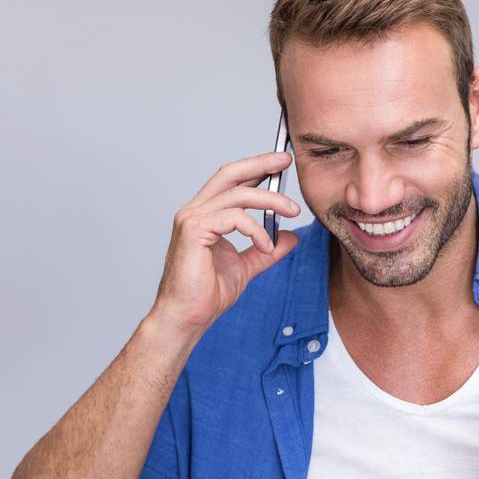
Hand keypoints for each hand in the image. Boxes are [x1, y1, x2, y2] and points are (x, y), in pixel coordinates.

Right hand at [150, 151, 302, 337]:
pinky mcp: (193, 231)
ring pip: (237, 194)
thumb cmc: (206, 293)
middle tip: (286, 161)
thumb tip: (289, 236)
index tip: (281, 163)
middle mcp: (195, 212)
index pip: (231, 181)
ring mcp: (191, 219)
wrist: (187, 316)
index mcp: (205, 215)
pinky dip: (256, 229)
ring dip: (270, 200)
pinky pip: (233, 217)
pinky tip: (266, 247)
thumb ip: (266, 250)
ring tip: (292, 211)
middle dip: (260, 163)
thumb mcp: (246, 267)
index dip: (255, 168)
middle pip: (230, 174)